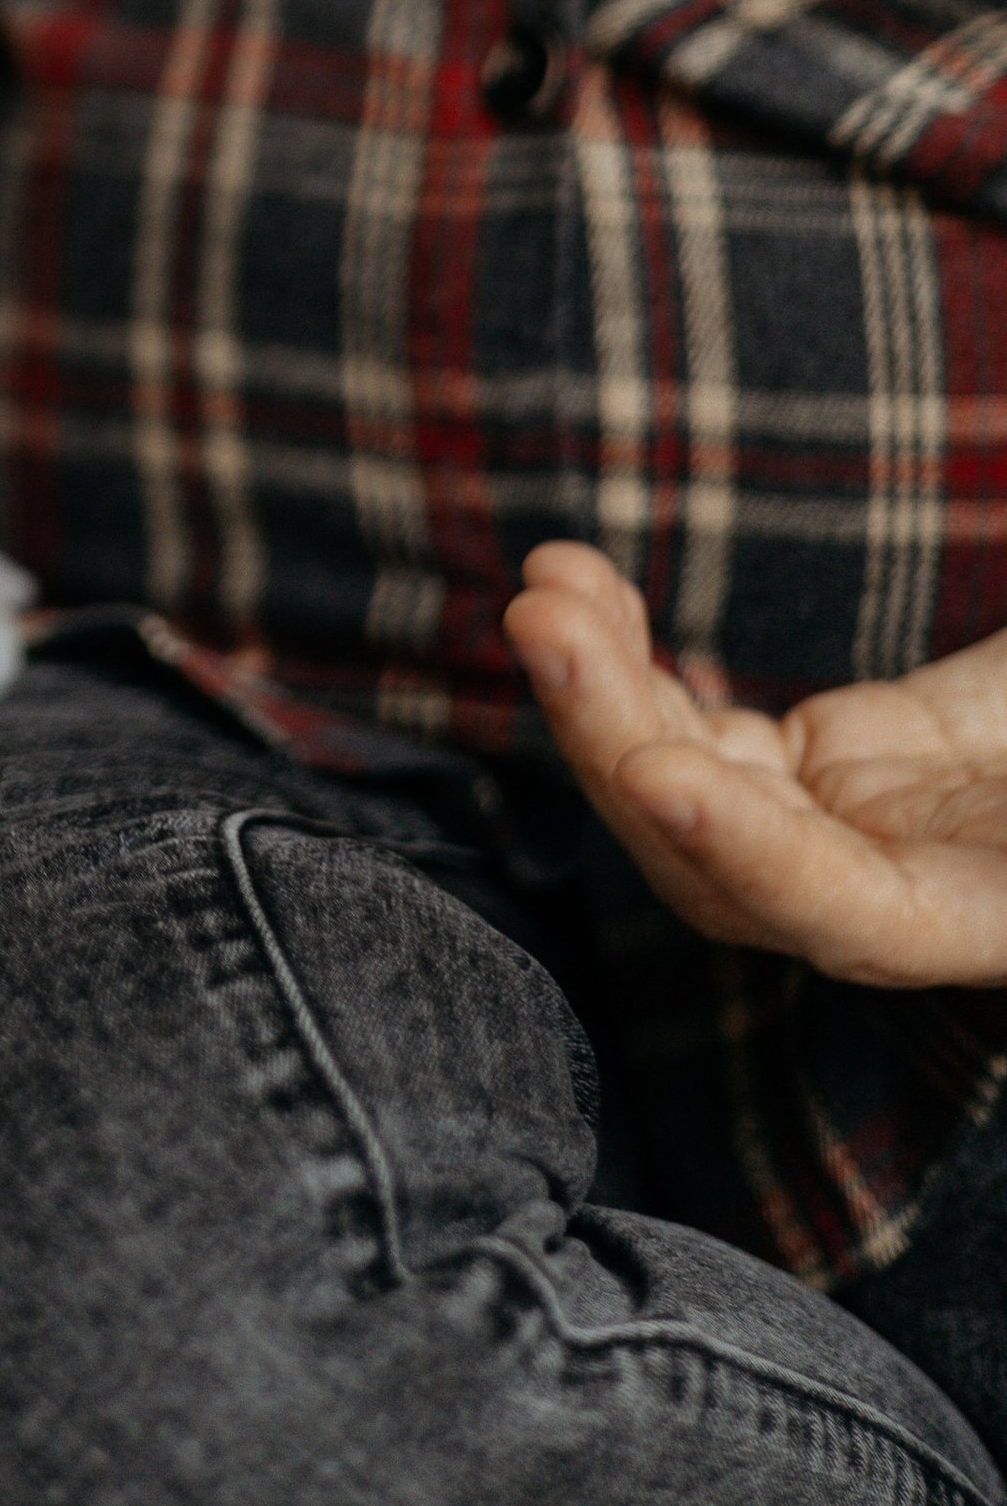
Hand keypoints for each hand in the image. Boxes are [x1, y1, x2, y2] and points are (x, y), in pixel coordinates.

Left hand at [507, 543, 1006, 988]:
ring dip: (602, 689)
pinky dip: (637, 665)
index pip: (849, 915)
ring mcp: (856, 836)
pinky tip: (585, 593)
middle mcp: (908, 906)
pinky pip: (706, 732)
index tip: (655, 770)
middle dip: (617, 739)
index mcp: (989, 920)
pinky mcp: (828, 768)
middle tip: (544, 624)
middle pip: (720, 857)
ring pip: (692, 786)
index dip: (747, 851)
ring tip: (546, 584)